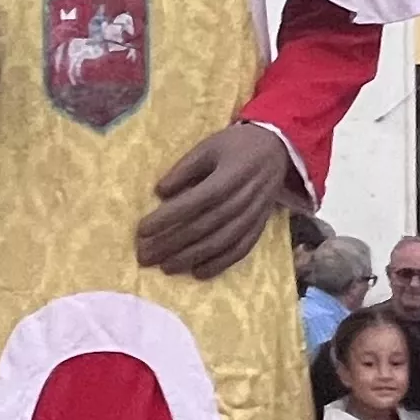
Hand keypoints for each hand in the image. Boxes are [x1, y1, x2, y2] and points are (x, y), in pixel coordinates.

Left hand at [134, 122, 293, 278]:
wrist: (276, 149)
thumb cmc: (236, 146)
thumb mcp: (208, 147)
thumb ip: (184, 168)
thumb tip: (160, 192)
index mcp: (229, 175)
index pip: (196, 201)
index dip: (169, 216)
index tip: (142, 229)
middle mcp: (243, 199)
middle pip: (204, 226)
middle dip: (172, 243)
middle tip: (145, 255)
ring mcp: (253, 216)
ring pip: (220, 243)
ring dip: (191, 258)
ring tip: (165, 267)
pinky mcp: (259, 227)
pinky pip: (240, 251)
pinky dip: (219, 264)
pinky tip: (198, 274)